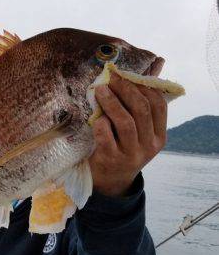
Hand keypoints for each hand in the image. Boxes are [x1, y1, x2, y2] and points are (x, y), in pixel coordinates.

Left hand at [88, 73, 166, 196]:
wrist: (110, 181)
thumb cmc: (123, 148)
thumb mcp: (138, 134)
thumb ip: (139, 110)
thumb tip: (141, 73)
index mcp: (159, 136)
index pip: (159, 106)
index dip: (143, 87)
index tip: (127, 76)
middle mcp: (148, 146)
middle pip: (141, 110)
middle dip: (126, 90)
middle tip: (112, 79)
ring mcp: (130, 154)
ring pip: (125, 122)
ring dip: (112, 102)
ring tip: (100, 90)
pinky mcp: (111, 159)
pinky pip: (105, 136)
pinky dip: (101, 122)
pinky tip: (96, 117)